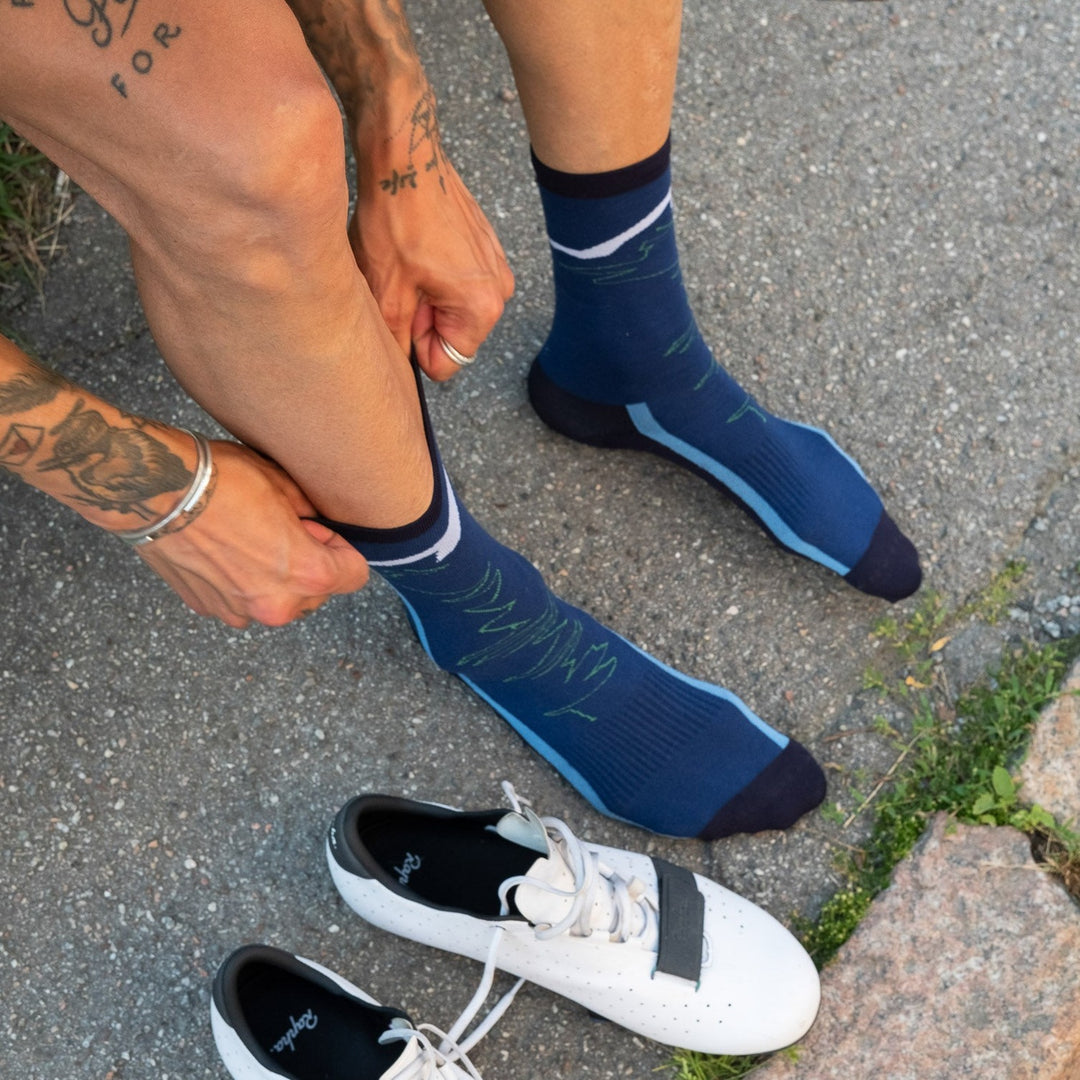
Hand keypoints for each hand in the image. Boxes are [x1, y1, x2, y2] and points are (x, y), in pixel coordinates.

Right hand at [134, 441, 368, 627]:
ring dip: (274, 578)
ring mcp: (239, 611)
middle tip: (282, 529)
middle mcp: (276, 605)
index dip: (342, 548)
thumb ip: (312, 517)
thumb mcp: (285, 486)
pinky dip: (241, 583)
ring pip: (278, 601)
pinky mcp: (208, 608)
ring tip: (250, 539)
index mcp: (307, 575)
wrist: (157, 490)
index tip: (320, 530)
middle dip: (309, 564)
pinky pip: (241, 601)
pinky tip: (224, 550)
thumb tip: (317, 527)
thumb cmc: (222, 481)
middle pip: (316, 593)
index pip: (355, 576)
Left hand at [350, 136, 514, 380]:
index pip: (446, 363)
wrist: (406, 158)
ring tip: (409, 262)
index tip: (403, 310)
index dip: (415, 344)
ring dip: (428, 295)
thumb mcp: (386, 293)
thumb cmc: (395, 219)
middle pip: (453, 335)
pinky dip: (436, 273)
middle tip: (403, 281)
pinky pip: (459, 280)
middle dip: (423, 319)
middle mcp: (499, 291)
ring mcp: (496, 266)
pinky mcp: (486, 246)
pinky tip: (418, 247)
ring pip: (454, 307)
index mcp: (481, 308)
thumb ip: (399, 341)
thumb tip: (405, 364)